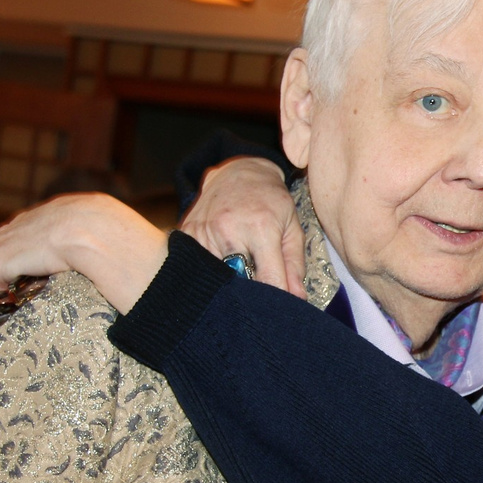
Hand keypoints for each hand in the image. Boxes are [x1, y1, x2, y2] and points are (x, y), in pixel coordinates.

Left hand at [0, 193, 167, 314]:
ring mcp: (42, 227)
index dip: (28, 243)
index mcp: (92, 206)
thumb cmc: (154, 264)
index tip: (21, 264)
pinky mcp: (26, 249)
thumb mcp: (134, 244)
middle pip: (15, 231)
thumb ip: (113, 246)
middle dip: (2, 259)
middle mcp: (63, 209)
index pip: (45, 219)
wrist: (147, 261)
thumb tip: (105, 268)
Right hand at [179, 156, 305, 296]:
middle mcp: (229, 230)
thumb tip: (296, 298)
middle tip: (256, 296)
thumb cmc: (270, 202)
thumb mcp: (292, 228)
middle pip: (237, 282)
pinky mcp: (186, 233)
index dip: (275, 299)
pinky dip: (207, 272)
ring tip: (237, 276)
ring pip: (214, 278)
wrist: (238, 172)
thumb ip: (294, 264)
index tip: (278, 309)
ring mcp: (204, 231)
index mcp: (261, 228)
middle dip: (248, 293)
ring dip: (226, 282)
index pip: (268, 279)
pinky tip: (219, 266)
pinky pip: (194, 266)